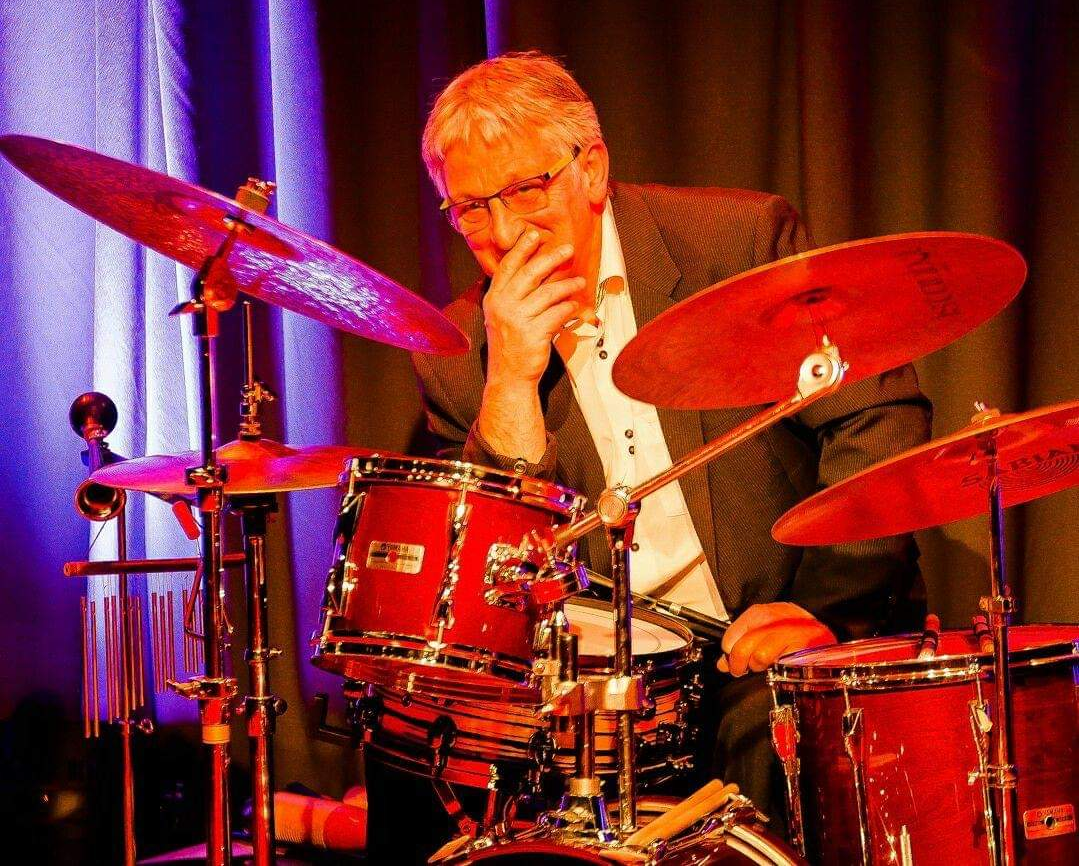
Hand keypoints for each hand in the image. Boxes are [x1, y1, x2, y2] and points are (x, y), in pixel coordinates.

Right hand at [482, 229, 584, 385]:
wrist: (508, 377)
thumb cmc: (509, 346)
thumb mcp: (502, 316)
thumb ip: (513, 294)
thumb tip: (536, 271)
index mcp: (494, 299)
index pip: (508, 267)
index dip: (522, 249)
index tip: (534, 235)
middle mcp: (503, 307)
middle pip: (530, 274)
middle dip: (551, 259)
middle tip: (567, 250)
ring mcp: (518, 320)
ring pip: (548, 293)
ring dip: (567, 285)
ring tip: (579, 282)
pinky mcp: (534, 334)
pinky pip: (557, 314)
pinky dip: (568, 308)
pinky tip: (574, 305)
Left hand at [718, 602, 835, 676]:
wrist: (828, 638)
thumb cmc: (796, 636)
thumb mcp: (765, 635)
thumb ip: (742, 645)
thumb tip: (723, 663)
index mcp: (763, 613)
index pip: (732, 633)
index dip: (729, 650)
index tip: (732, 659)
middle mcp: (775, 618)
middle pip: (742, 646)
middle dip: (739, 663)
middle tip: (742, 670)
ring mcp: (790, 632)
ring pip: (759, 656)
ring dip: (759, 667)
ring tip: (767, 666)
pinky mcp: (804, 647)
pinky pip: (781, 664)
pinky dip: (777, 669)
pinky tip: (782, 666)